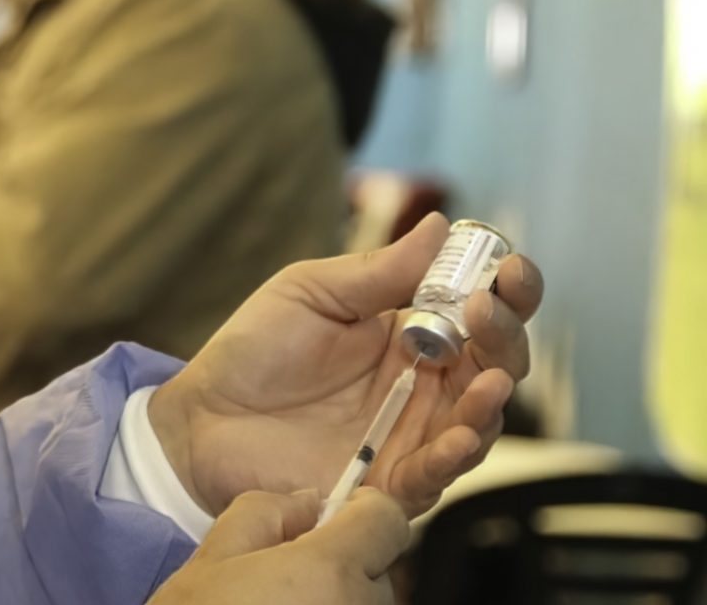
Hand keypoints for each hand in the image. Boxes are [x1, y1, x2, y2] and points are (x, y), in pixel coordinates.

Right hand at [149, 489, 408, 604]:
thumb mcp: (211, 560)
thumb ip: (264, 512)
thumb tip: (308, 504)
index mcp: (329, 570)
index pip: (387, 521)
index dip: (360, 511)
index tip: (329, 522)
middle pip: (378, 573)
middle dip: (344, 565)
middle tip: (290, 579)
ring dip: (338, 601)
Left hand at [150, 214, 543, 516]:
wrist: (202, 417)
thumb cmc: (254, 350)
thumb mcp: (311, 294)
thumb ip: (377, 272)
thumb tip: (438, 226)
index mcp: (413, 332)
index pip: (481, 311)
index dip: (509, 290)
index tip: (509, 268)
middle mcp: (425, 385)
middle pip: (495, 364)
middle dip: (505, 336)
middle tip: (487, 311)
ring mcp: (411, 436)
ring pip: (477, 423)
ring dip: (491, 402)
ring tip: (488, 378)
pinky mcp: (386, 484)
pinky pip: (434, 477)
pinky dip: (453, 458)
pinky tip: (459, 436)